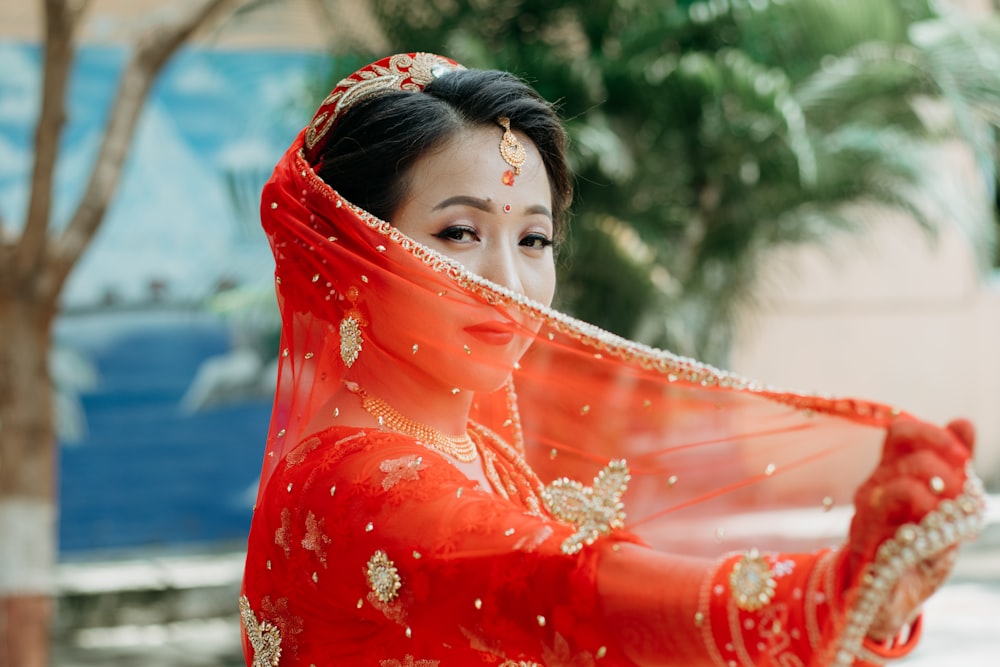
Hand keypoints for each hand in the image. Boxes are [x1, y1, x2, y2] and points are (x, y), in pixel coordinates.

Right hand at [847, 417, 974, 640]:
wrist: (888, 599)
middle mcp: (872, 488)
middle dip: (947, 475)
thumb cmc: (916, 548)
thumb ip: (954, 463)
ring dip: (935, 500)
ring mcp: (866, 516)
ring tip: (946, 517)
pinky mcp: (867, 545)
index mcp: (889, 472)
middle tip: (962, 495)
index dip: (932, 436)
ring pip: (899, 488)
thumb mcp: (943, 506)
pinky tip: (933, 536)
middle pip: (908, 461)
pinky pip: (889, 525)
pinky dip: (920, 526)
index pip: (900, 434)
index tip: (961, 456)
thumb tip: (963, 422)